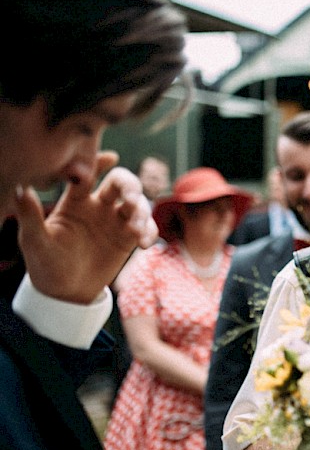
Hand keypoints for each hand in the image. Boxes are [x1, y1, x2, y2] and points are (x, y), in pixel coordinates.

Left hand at [15, 151, 157, 302]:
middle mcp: (98, 205)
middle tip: (131, 198)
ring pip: (138, 203)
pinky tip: (144, 244)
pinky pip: (146, 227)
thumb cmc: (44, 262)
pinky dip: (149, 232)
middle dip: (129, 186)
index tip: (111, 158)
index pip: (88, 174)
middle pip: (120, 183)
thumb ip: (30, 214)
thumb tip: (20, 188)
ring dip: (141, 211)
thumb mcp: (34, 239)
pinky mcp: (129, 237)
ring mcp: (116, 220)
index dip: (98, 163)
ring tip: (136, 227)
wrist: (65, 292)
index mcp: (75, 200)